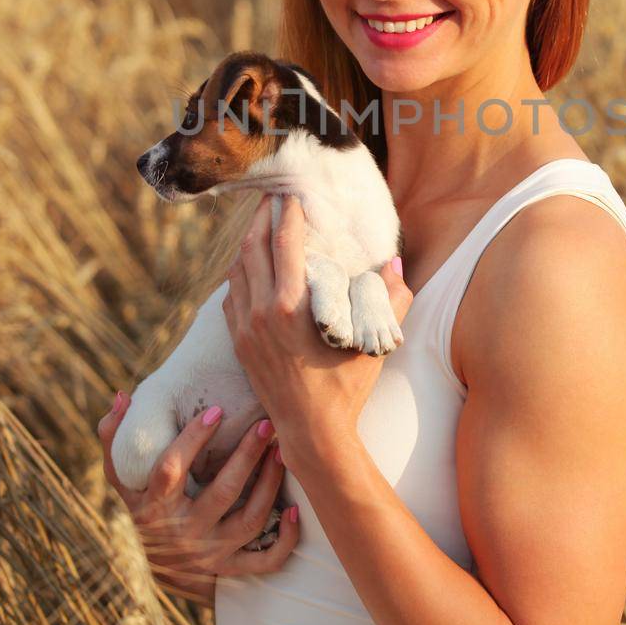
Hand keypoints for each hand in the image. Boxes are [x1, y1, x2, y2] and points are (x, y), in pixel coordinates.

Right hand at [96, 391, 300, 598]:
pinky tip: (296, 509)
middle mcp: (184, 532)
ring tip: (282, 451)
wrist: (159, 569)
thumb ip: (115, 437)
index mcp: (155, 506)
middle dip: (247, 456)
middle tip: (265, 425)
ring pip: (250, 520)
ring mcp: (211, 553)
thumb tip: (121, 396)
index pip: (171, 469)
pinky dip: (285, 539)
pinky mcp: (232, 569)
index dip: (193, 439)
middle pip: (222, 493)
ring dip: (271, 485)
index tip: (216, 411)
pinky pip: (265, 560)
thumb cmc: (144, 508)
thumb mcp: (123, 479)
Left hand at [222, 194, 413, 468]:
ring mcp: (244, 327)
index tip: (293, 192)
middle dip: (261, 216)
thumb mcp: (373, 341)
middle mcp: (261, 312)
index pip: (284, 242)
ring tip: (262, 223)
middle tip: (272, 195)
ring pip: (237, 267)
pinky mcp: (237, 341)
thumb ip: (392, 297)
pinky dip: (240, 271)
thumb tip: (394, 261)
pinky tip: (252, 263)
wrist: (313, 433)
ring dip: (248, 240)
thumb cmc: (347, 387)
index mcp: (292, 306)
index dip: (287, 211)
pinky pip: (231, 293)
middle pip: (252, 246)